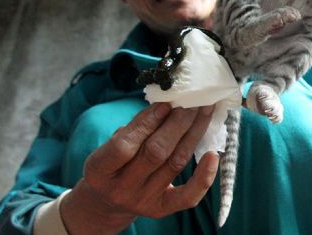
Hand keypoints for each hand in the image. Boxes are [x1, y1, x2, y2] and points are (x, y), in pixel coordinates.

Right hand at [60, 103, 217, 233]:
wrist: (106, 202)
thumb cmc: (111, 164)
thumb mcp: (107, 146)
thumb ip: (132, 130)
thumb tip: (166, 106)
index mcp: (99, 171)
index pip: (124, 147)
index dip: (146, 124)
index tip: (165, 104)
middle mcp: (121, 189)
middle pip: (155, 153)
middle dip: (177, 124)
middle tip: (191, 102)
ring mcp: (143, 201)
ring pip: (175, 164)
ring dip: (193, 134)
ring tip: (204, 112)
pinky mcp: (161, 209)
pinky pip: (188, 196)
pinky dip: (204, 176)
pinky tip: (212, 154)